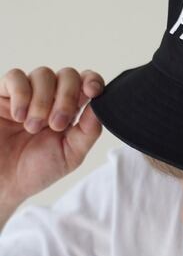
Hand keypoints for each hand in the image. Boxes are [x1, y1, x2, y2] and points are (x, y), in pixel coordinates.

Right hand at [0, 66, 104, 205]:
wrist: (3, 182)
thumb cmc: (36, 169)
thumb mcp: (71, 155)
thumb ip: (88, 131)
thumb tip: (100, 106)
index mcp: (71, 111)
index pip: (87, 83)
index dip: (93, 81)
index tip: (93, 91)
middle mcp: (51, 98)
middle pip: (68, 75)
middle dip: (67, 97)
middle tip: (56, 125)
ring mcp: (28, 93)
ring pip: (44, 73)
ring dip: (43, 101)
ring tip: (32, 127)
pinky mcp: (3, 94)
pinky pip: (16, 76)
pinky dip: (21, 95)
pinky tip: (18, 116)